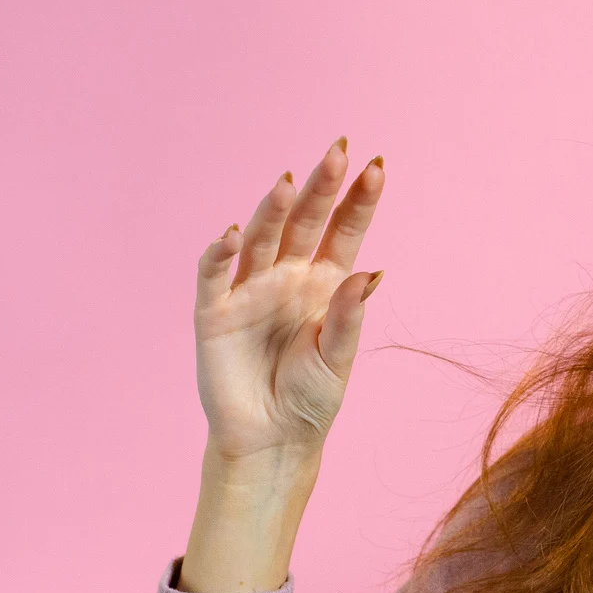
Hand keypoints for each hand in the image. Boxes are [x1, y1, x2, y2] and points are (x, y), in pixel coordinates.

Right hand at [193, 138, 386, 467]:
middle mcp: (288, 277)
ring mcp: (250, 291)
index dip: (359, 200)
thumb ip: (350, 315)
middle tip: (338, 152)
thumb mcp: (338, 357)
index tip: (377, 166)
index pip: (345, 231)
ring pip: (261, 238)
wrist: (272, 441)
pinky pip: (215, 276)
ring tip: (290, 182)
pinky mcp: (215, 313)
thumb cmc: (311, 398)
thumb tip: (375, 272)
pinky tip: (230, 232)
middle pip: (305, 222)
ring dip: (274, 209)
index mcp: (326, 283)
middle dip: (321, 188)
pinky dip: (219, 254)